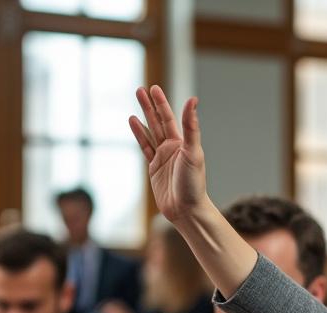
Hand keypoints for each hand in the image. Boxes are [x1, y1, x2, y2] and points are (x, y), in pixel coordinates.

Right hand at [129, 85, 207, 222]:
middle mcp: (173, 147)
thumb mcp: (193, 152)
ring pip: (151, 131)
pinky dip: (139, 134)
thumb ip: (191, 127)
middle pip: (159, 121)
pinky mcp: (154, 168)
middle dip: (150, 105)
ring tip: (136, 101)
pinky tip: (133, 121)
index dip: (161, 103)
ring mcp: (163, 157)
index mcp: (183, 143)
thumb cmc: (193, 183)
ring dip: (144, 116)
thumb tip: (193, 100)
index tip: (154, 88)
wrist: (186, 210)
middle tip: (140, 88)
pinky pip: (145, 147)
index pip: (170, 118)